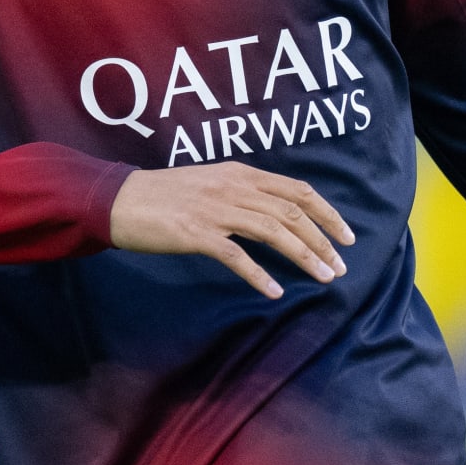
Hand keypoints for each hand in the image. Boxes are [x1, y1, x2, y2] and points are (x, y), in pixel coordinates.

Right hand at [109, 164, 354, 298]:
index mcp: (240, 173)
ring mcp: (215, 209)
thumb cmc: (163, 196)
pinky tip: (275, 291)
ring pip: (273, 231)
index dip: (327, 213)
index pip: (297, 190)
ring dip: (304, 256)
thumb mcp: (210, 183)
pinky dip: (259, 275)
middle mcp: (233, 187)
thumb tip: (273, 213)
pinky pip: (237, 256)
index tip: (347, 236)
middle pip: (292, 212)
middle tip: (341, 265)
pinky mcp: (196, 233)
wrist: (119, 200)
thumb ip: (242, 193)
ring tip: (324, 277)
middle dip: (323, 239)